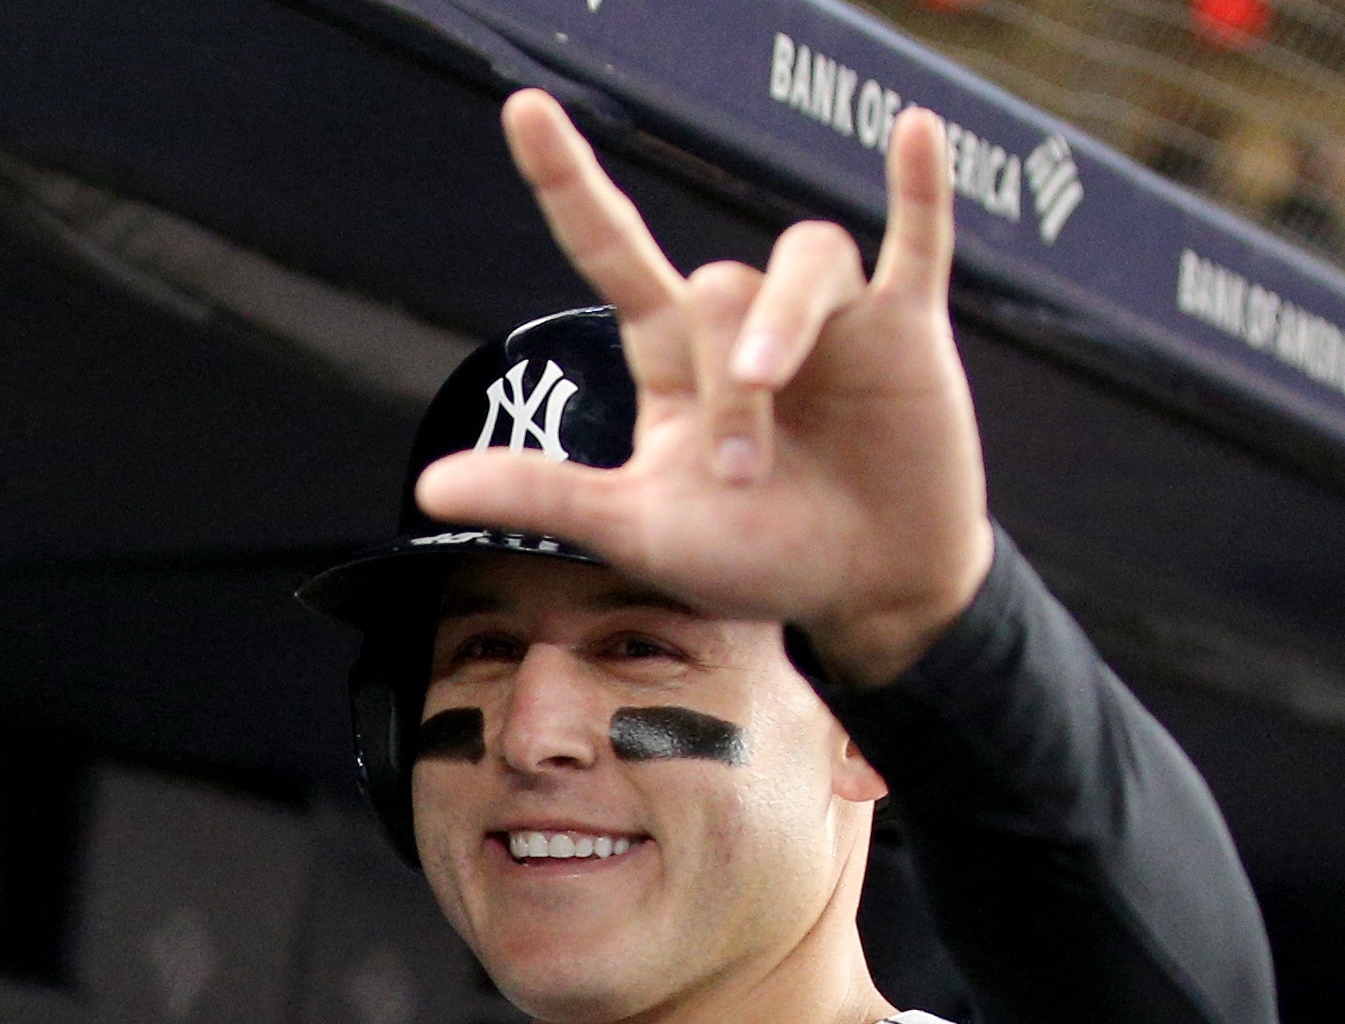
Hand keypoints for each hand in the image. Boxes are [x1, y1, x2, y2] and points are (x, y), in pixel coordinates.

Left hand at [417, 92, 993, 685]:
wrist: (863, 592)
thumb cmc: (753, 557)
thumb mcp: (637, 531)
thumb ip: (544, 496)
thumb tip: (427, 488)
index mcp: (671, 359)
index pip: (610, 250)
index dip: (569, 181)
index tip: (524, 109)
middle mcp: (743, 323)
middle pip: (719, 288)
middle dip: (726, 382)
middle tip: (742, 475)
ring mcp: (828, 320)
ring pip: (800, 259)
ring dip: (782, 320)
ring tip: (772, 391)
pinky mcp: (905, 331)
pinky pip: (916, 239)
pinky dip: (917, 190)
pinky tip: (915, 133)